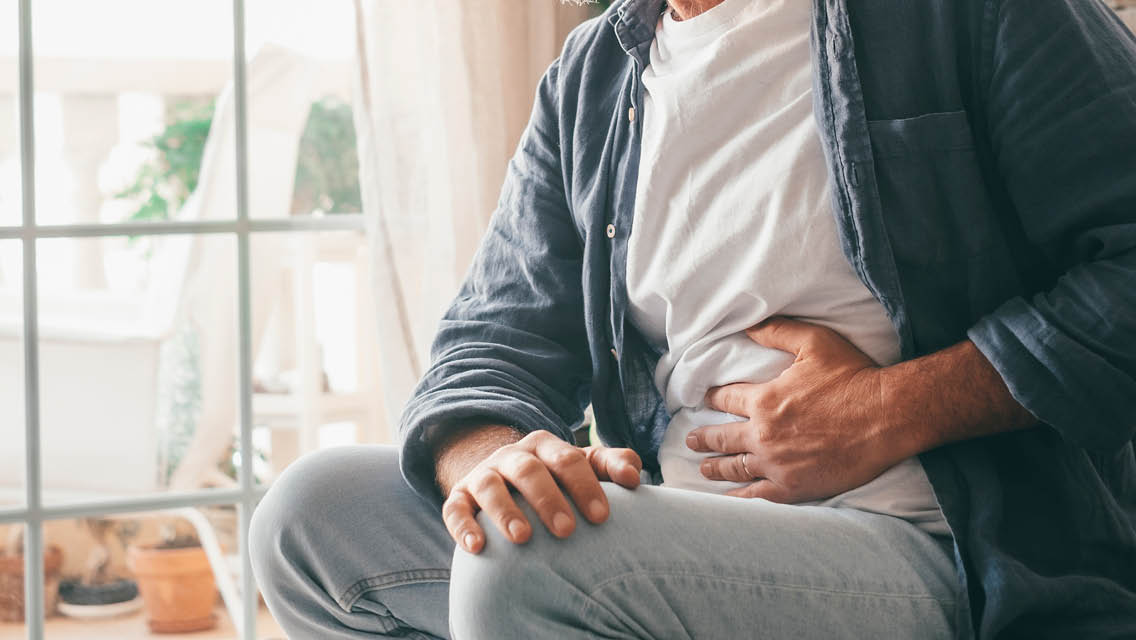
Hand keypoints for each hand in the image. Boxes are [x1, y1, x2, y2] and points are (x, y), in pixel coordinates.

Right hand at [442, 430, 641, 553]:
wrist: (503, 477)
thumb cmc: (555, 480)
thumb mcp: (582, 467)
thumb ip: (610, 465)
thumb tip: (634, 474)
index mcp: (545, 447)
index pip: (567, 460)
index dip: (585, 486)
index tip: (602, 517)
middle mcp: (512, 456)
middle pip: (529, 471)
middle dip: (548, 499)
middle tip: (566, 530)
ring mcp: (483, 475)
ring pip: (490, 486)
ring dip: (505, 511)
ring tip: (523, 538)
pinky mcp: (459, 497)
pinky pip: (455, 508)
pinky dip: (463, 526)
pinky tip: (477, 546)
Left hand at [686, 317, 908, 502]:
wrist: (888, 416)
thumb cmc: (853, 376)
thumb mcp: (814, 341)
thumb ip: (776, 332)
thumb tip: (747, 326)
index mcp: (764, 400)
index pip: (725, 399)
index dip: (712, 398)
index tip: (703, 400)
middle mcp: (763, 434)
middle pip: (722, 438)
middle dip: (703, 438)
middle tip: (691, 440)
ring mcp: (776, 464)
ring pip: (735, 468)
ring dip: (715, 468)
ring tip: (703, 468)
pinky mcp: (793, 486)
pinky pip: (756, 495)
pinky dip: (739, 497)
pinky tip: (729, 497)